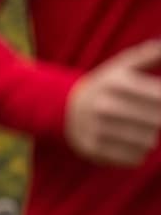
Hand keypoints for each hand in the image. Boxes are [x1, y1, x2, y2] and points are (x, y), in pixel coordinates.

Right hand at [64, 39, 160, 165]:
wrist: (63, 109)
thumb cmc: (104, 86)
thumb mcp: (121, 67)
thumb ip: (147, 56)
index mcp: (116, 83)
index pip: (159, 98)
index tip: (158, 104)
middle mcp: (104, 105)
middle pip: (157, 122)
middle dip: (158, 121)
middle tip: (150, 118)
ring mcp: (97, 128)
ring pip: (148, 142)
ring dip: (149, 137)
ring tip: (138, 129)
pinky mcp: (92, 149)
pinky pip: (134, 159)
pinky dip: (137, 153)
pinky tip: (127, 143)